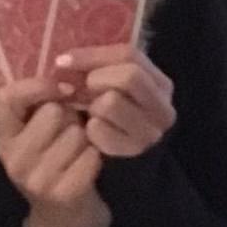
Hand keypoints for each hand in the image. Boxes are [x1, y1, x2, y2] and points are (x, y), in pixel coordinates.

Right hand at [0, 78, 110, 226]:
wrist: (67, 222)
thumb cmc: (57, 166)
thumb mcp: (38, 136)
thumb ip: (42, 105)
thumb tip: (67, 69)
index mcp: (4, 138)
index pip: (6, 97)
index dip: (37, 85)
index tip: (62, 88)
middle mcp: (13, 159)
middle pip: (51, 112)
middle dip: (71, 117)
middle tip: (75, 131)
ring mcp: (36, 178)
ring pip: (76, 133)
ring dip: (88, 138)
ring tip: (83, 150)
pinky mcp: (63, 193)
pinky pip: (91, 155)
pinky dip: (98, 157)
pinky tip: (93, 166)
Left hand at [49, 42, 176, 160]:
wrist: (122, 171)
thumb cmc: (111, 121)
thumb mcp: (112, 90)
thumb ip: (99, 69)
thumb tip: (64, 61)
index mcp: (161, 85)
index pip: (129, 55)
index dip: (93, 55)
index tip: (62, 61)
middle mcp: (163, 108)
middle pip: (129, 76)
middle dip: (96, 80)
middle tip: (81, 91)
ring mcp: (152, 132)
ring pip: (112, 101)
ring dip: (93, 106)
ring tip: (90, 114)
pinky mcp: (134, 152)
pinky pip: (100, 129)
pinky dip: (89, 129)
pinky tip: (91, 133)